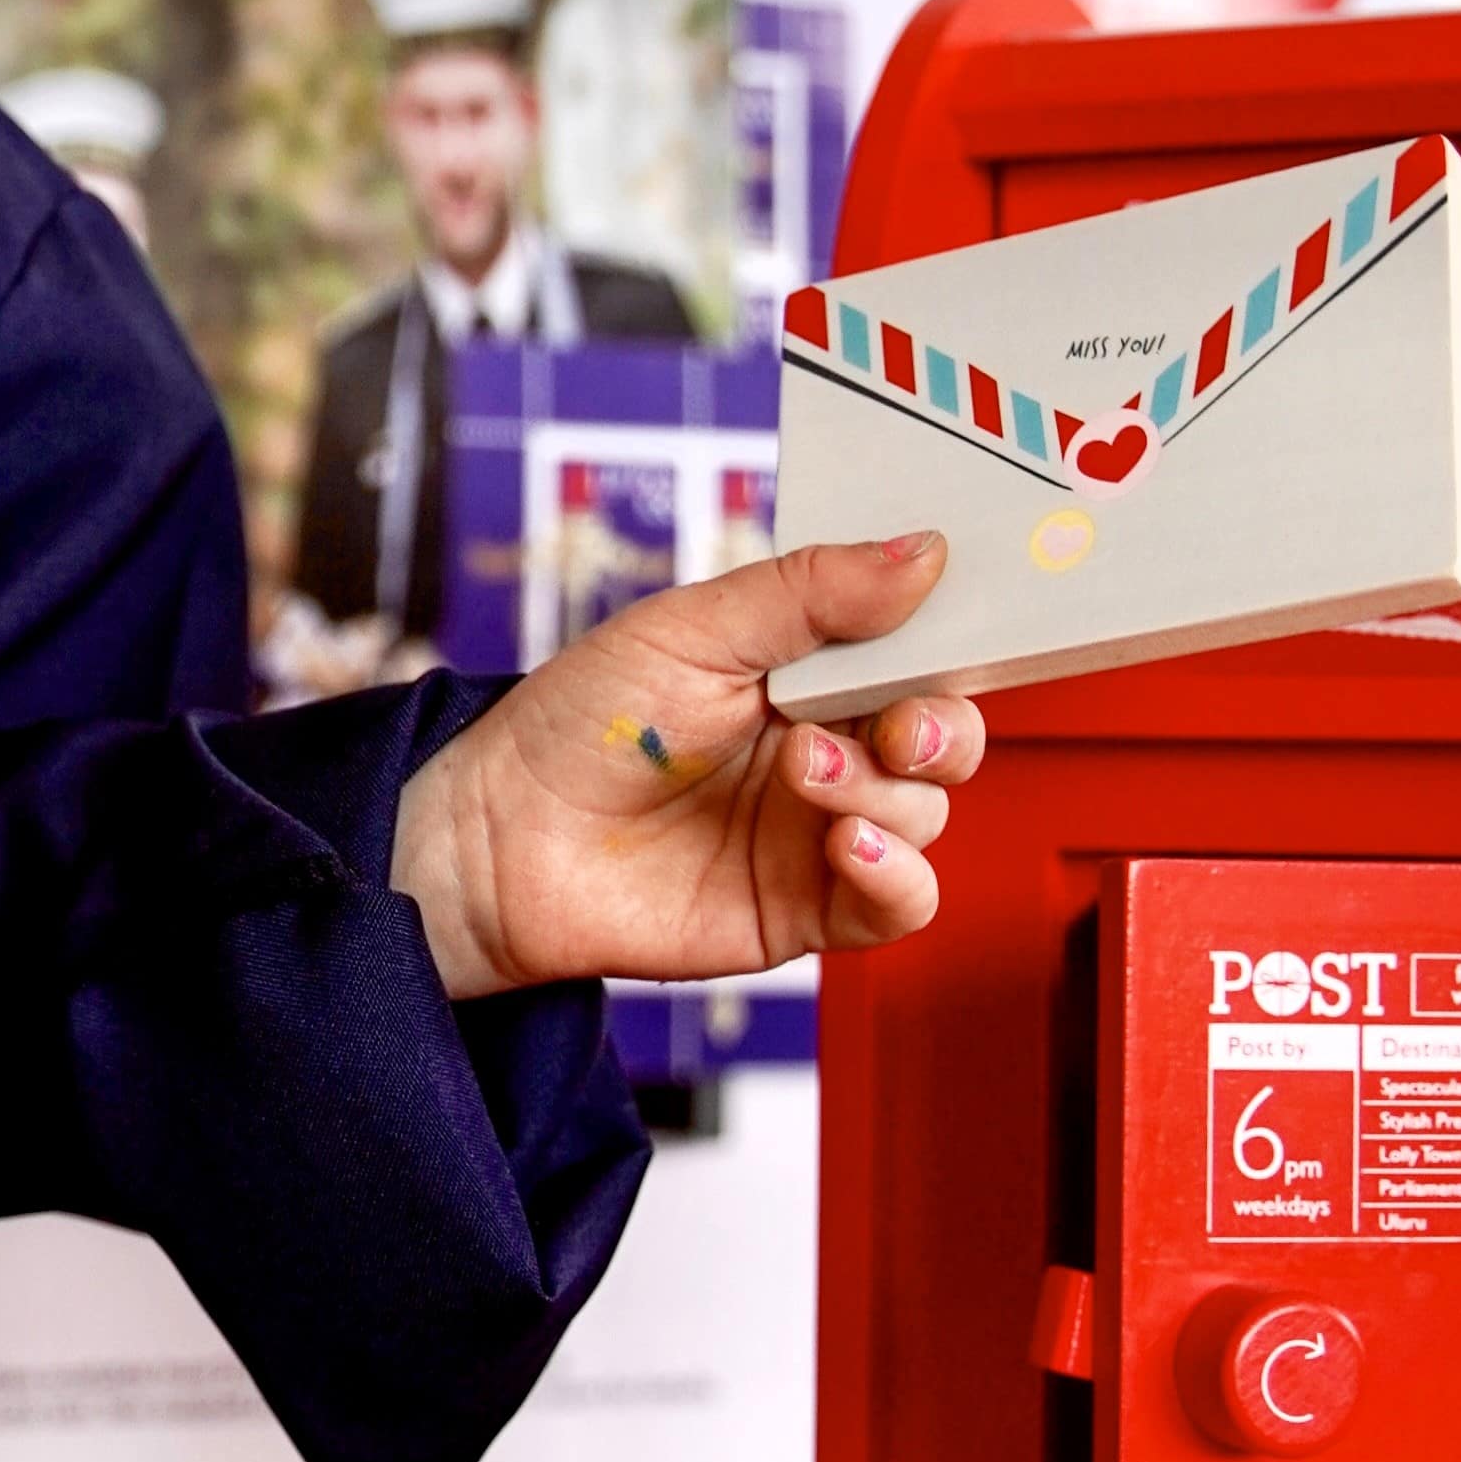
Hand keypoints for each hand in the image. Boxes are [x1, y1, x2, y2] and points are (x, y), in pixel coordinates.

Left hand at [388, 533, 986, 1002]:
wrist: (502, 836)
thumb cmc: (579, 725)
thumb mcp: (692, 631)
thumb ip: (808, 594)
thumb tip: (920, 552)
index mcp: (806, 675)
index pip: (916, 654)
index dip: (947, 643)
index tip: (958, 628)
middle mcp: (826, 751)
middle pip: (944, 739)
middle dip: (939, 729)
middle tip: (896, 723)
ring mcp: (820, 832)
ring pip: (926, 814)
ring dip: (883, 791)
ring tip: (804, 771)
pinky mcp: (807, 908)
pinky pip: (901, 903)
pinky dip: (898, 875)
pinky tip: (848, 843)